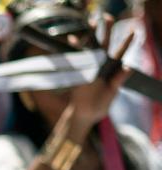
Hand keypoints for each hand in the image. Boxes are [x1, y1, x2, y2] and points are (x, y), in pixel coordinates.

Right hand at [68, 15, 132, 130]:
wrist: (83, 115)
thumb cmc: (99, 106)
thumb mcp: (111, 94)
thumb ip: (118, 80)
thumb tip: (128, 67)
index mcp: (111, 71)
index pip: (120, 54)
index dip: (126, 43)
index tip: (134, 31)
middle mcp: (100, 67)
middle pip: (105, 45)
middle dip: (107, 31)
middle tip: (108, 16)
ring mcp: (88, 69)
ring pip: (90, 49)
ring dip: (90, 35)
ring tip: (91, 22)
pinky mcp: (77, 73)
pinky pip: (76, 59)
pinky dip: (74, 49)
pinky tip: (72, 39)